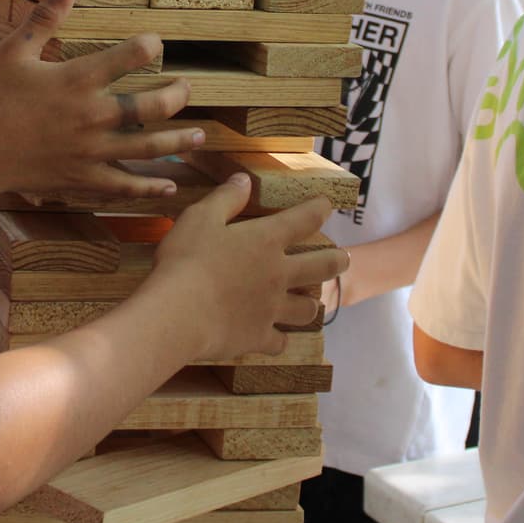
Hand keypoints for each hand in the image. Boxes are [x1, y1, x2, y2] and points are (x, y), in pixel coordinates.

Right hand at [0, 0, 205, 200]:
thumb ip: (45, 18)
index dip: (149, 46)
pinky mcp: (82, 178)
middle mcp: (92, 116)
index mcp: (77, 80)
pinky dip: (149, 186)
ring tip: (201, 136)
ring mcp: (90, 151)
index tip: (157, 42)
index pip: (129, 57)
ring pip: (148, 147)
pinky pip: (124, 185)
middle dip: (176, 95)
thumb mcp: (14, 51)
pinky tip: (170, 185)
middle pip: (151, 106)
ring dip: (179, 141)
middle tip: (188, 89)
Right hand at [151, 177, 349, 360]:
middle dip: (337, 261)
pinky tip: (275, 338)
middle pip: (322, 267)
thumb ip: (226, 198)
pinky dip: (279, 339)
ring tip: (312, 305)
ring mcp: (272, 309)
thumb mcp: (200, 218)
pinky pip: (279, 342)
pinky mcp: (259, 337)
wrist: (178, 313)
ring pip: (307, 309)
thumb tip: (244, 180)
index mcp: (266, 240)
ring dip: (311, 305)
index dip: (320, 209)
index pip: (304, 219)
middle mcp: (278, 274)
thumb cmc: (187, 260)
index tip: (327, 205)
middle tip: (344, 259)